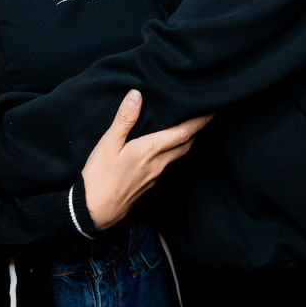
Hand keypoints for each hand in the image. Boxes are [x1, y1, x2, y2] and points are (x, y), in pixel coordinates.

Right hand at [81, 90, 212, 230]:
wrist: (94, 211)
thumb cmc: (100, 176)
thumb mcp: (108, 143)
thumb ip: (124, 119)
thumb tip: (137, 95)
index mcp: (150, 151)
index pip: (182, 134)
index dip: (198, 122)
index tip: (211, 112)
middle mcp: (157, 164)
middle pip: (184, 146)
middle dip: (196, 131)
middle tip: (203, 118)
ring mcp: (153, 177)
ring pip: (176, 156)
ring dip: (185, 142)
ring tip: (187, 130)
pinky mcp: (147, 185)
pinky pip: (165, 166)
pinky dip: (171, 153)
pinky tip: (163, 150)